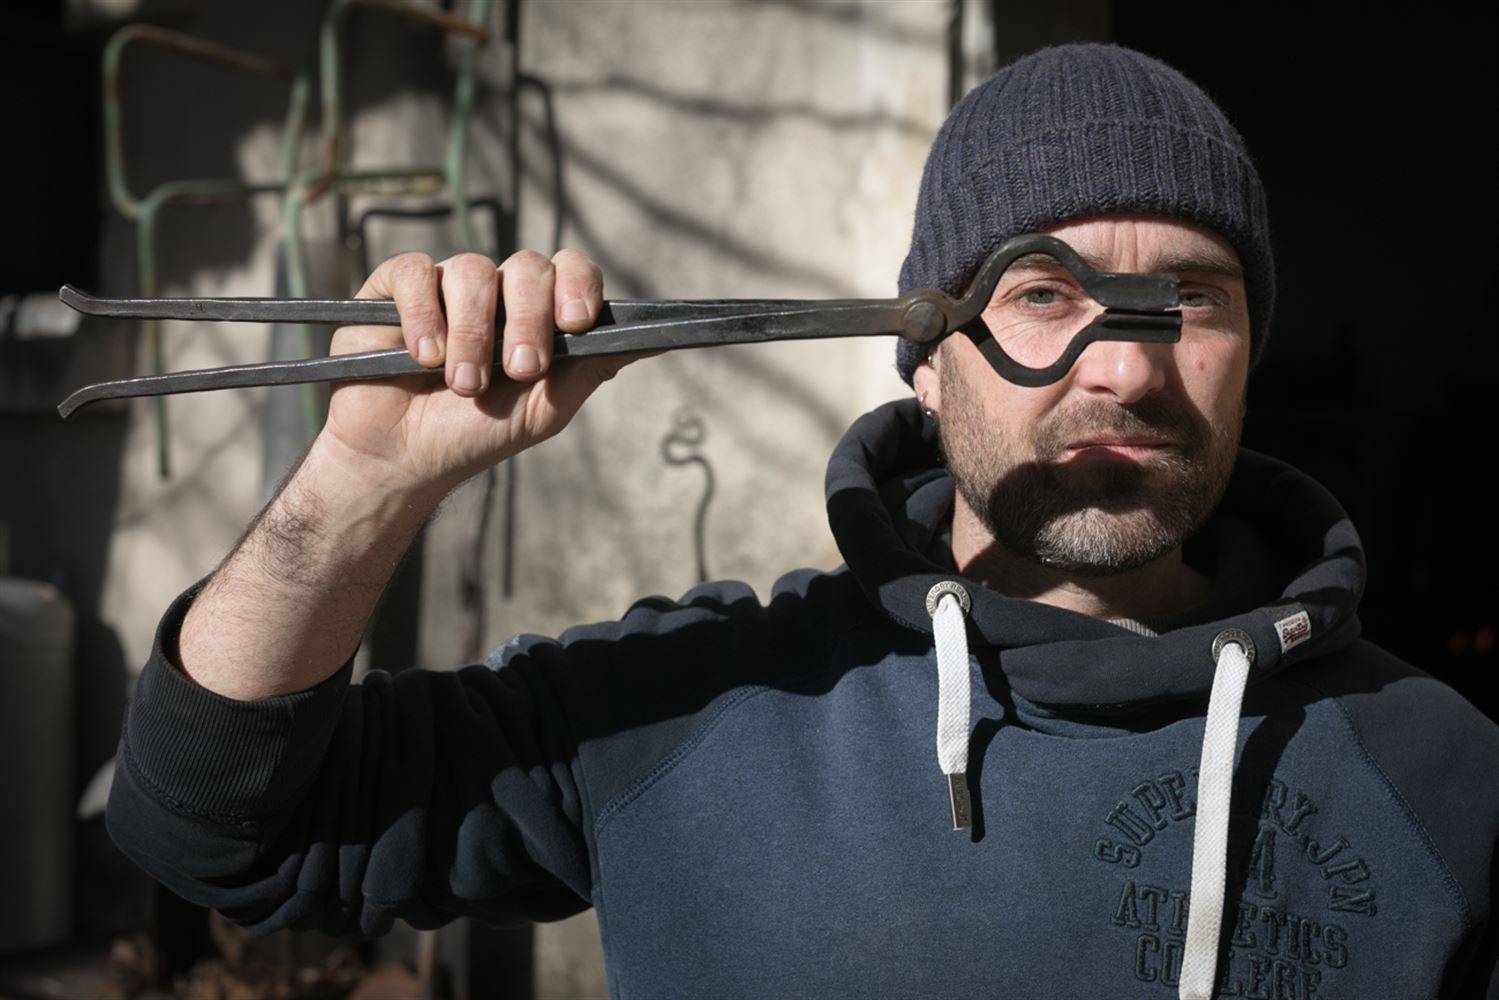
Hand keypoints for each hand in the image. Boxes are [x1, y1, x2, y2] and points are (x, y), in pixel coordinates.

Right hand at [320, 248, 626, 493]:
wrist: (404, 458)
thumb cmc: (477, 433)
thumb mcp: (548, 406)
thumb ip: (594, 365)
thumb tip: (660, 338)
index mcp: (537, 312)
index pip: (570, 270)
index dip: (577, 286)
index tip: (576, 322)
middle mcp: (496, 291)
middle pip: (528, 267)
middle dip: (529, 321)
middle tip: (521, 370)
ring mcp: (446, 285)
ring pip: (472, 270)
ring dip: (473, 333)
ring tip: (464, 384)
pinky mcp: (397, 287)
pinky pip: (416, 272)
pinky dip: (424, 315)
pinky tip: (423, 356)